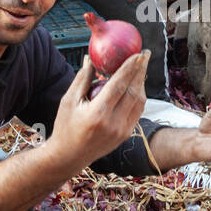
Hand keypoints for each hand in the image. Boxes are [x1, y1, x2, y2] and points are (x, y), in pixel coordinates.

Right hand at [48, 52, 148, 167]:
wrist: (69, 157)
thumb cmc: (65, 126)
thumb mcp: (68, 101)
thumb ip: (82, 79)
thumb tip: (90, 58)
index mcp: (97, 113)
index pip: (119, 85)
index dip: (130, 68)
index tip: (138, 53)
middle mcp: (113, 123)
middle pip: (133, 91)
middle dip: (141, 70)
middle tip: (145, 54)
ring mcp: (121, 131)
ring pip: (139, 102)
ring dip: (142, 82)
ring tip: (141, 67)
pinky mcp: (125, 135)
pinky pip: (137, 112)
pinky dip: (139, 96)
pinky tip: (136, 85)